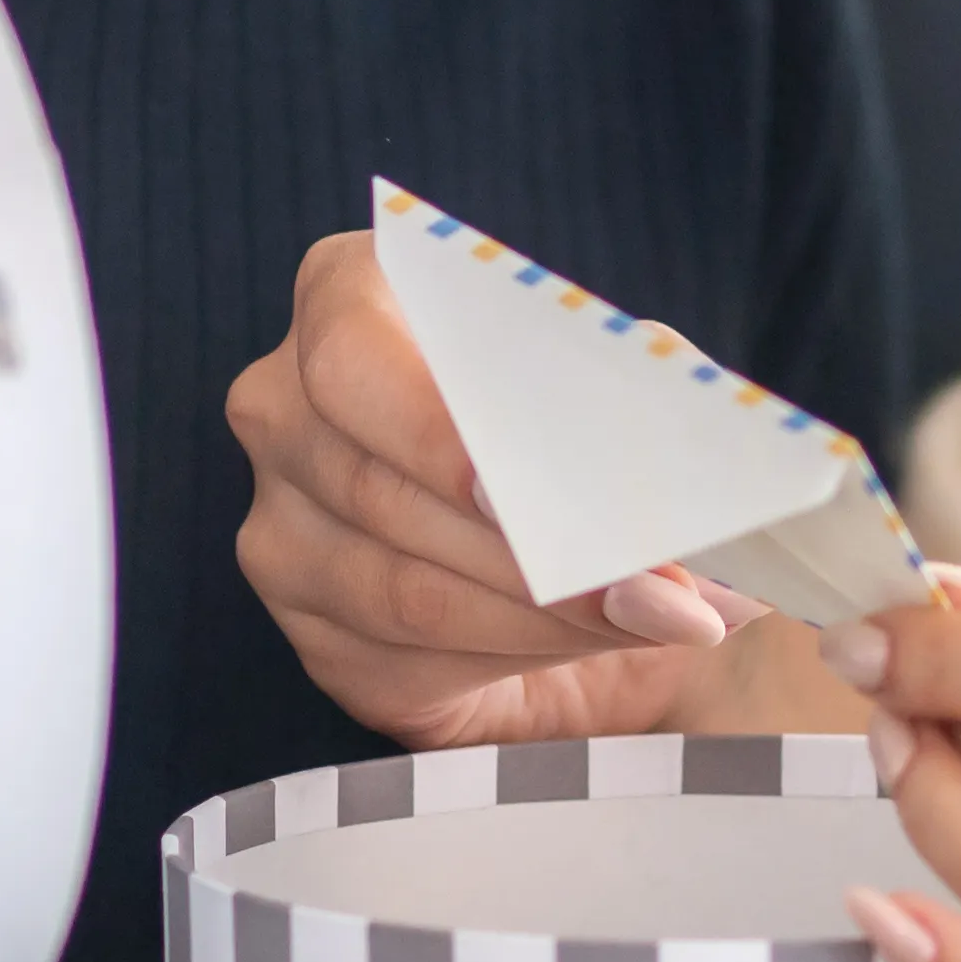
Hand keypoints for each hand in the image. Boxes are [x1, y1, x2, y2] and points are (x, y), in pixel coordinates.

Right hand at [228, 224, 746, 749]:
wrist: (585, 554)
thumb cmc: (591, 436)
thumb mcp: (629, 379)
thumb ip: (642, 379)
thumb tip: (675, 416)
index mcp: (346, 300)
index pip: (347, 353)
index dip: (429, 428)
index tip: (513, 488)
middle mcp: (286, 409)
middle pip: (378, 489)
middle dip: (532, 547)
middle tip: (653, 579)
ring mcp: (285, 532)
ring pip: (404, 591)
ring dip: (548, 613)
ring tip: (659, 613)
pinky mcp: (319, 640)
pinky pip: (410, 662)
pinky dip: (524, 656)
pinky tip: (598, 641)